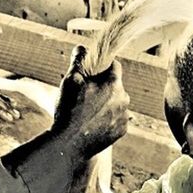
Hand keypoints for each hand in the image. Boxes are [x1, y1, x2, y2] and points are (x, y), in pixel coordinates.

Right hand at [53, 45, 129, 159]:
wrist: (68, 144)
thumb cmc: (69, 111)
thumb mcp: (70, 80)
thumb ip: (78, 60)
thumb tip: (82, 48)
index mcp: (114, 84)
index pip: (114, 65)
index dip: (101, 67)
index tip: (91, 73)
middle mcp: (124, 99)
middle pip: (115, 86)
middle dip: (103, 87)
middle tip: (84, 96)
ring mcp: (123, 117)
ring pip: (116, 103)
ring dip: (105, 104)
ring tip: (86, 113)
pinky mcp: (120, 132)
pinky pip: (116, 119)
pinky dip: (107, 120)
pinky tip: (91, 123)